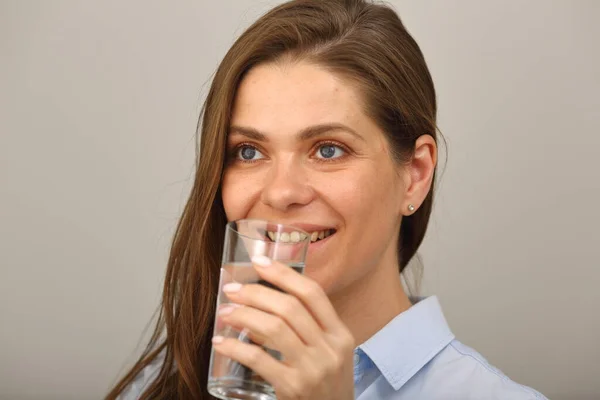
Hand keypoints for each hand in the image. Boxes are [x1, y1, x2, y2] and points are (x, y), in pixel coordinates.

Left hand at [212, 255, 354, 399]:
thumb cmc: (326, 386)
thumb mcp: (330, 354)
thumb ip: (310, 329)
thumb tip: (267, 300)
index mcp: (340, 334)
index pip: (313, 293)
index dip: (284, 274)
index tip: (259, 262)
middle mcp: (330, 349)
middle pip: (290, 307)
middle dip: (256, 293)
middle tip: (232, 290)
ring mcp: (313, 370)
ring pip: (274, 328)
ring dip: (244, 315)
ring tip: (224, 313)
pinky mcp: (293, 389)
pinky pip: (259, 360)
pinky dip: (236, 348)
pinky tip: (221, 343)